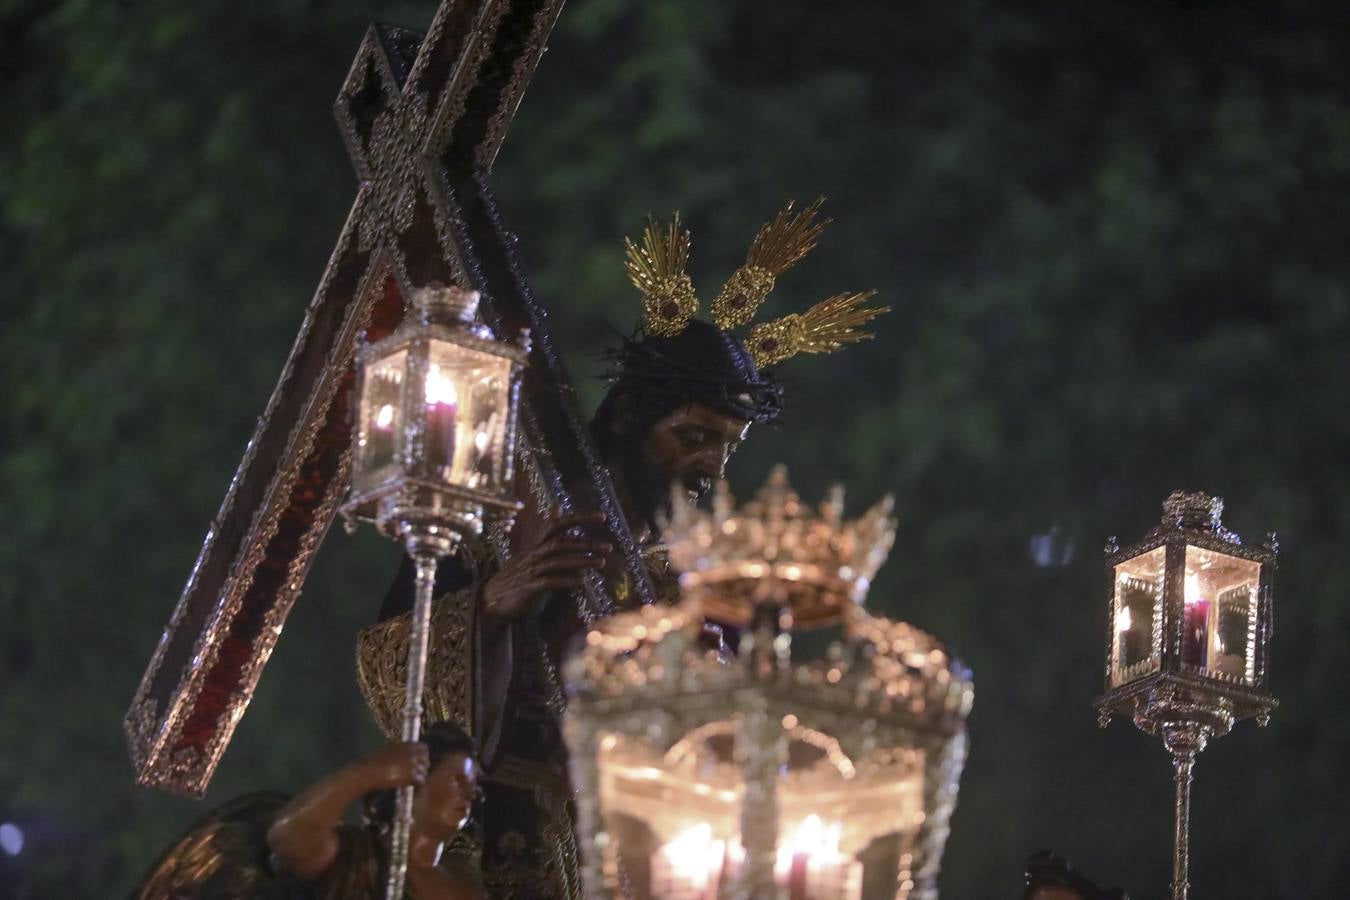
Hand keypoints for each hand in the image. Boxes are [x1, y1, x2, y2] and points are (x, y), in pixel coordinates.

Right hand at [355, 741, 429, 791]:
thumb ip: (399, 751)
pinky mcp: (411, 776)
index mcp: (406, 744)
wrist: (367, 772)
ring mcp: (413, 764)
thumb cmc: (372, 762)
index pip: (423, 747)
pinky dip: (417, 784)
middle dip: (423, 765)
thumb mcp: (387, 750)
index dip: (422, 754)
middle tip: (417, 772)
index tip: (420, 760)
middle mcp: (412, 752)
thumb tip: (406, 754)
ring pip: (424, 770)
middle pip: (426, 759)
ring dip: (420, 775)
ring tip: (413, 780)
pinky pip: (421, 780)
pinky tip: (412, 786)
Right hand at [482, 513, 611, 619]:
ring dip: (580, 561)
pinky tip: (582, 582)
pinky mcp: (529, 587)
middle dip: (585, 544)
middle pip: (560, 543)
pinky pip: (549, 582)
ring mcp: (530, 571)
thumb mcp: (534, 554)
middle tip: (608, 547)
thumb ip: (549, 534)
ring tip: (600, 563)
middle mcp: (534, 555)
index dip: (579, 518)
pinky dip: (566, 581)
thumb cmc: (518, 577)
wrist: (492, 600)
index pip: (557, 525)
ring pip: (557, 561)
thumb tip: (558, 509)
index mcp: (536, 545)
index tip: (602, 517)